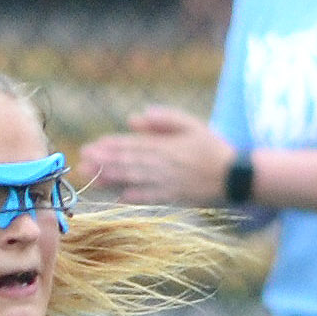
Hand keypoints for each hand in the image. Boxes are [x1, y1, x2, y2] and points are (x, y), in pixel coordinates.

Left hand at [74, 108, 237, 207]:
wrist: (235, 175)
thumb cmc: (212, 147)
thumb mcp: (190, 124)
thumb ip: (163, 119)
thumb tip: (132, 118)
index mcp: (166, 144)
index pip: (132, 144)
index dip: (110, 146)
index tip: (90, 146)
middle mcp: (164, 163)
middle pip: (128, 162)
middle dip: (103, 163)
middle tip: (81, 163)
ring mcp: (169, 182)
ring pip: (135, 179)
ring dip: (111, 179)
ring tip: (92, 178)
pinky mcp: (175, 197)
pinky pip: (152, 197)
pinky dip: (135, 197)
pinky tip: (119, 197)